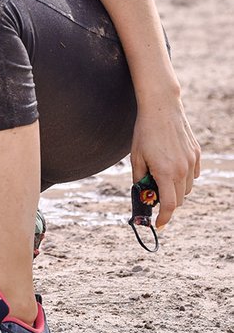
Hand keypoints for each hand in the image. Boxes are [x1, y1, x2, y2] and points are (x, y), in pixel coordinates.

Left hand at [130, 97, 200, 229]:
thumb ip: (140, 180)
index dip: (164, 219)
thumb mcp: (136, 158)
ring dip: (176, 190)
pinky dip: (184, 178)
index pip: (169, 206)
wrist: (161, 107)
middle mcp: (182, 170)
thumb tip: (143, 195)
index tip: (158, 225)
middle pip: (179, 199)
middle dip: (167, 203)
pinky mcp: (196, 154)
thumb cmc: (144, 132)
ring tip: (161, 176)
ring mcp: (191, 161)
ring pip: (187, 188)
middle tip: (154, 195)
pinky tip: (172, 167)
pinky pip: (193, 175)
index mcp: (165, 173)